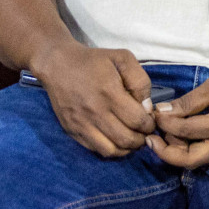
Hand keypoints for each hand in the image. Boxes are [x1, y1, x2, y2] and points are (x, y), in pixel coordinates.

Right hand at [30, 42, 155, 157]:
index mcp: (110, 94)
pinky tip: (116, 139)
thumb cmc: (94, 61)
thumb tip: (146, 106)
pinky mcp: (72, 130)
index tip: (151, 120)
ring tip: (132, 138)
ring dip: (126, 148)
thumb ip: (140, 81)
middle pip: (126, 139)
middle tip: (144, 132)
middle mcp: (95, 112)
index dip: (149, 124)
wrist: (58, 65)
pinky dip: (110, 149)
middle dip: (141, 139)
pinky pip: (95, 149)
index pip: (137, 120)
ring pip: (110, 150)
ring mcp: (81, 124)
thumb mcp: (123, 59)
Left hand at [149, 67, 208, 168]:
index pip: (185, 130)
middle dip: (165, 153)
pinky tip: (179, 136)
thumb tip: (163, 111)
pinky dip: (187, 149)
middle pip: (189, 161)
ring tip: (162, 135)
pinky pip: (204, 154)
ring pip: (196, 161)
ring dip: (175, 152)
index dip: (165, 122)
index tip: (154, 112)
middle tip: (150, 139)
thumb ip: (190, 100)